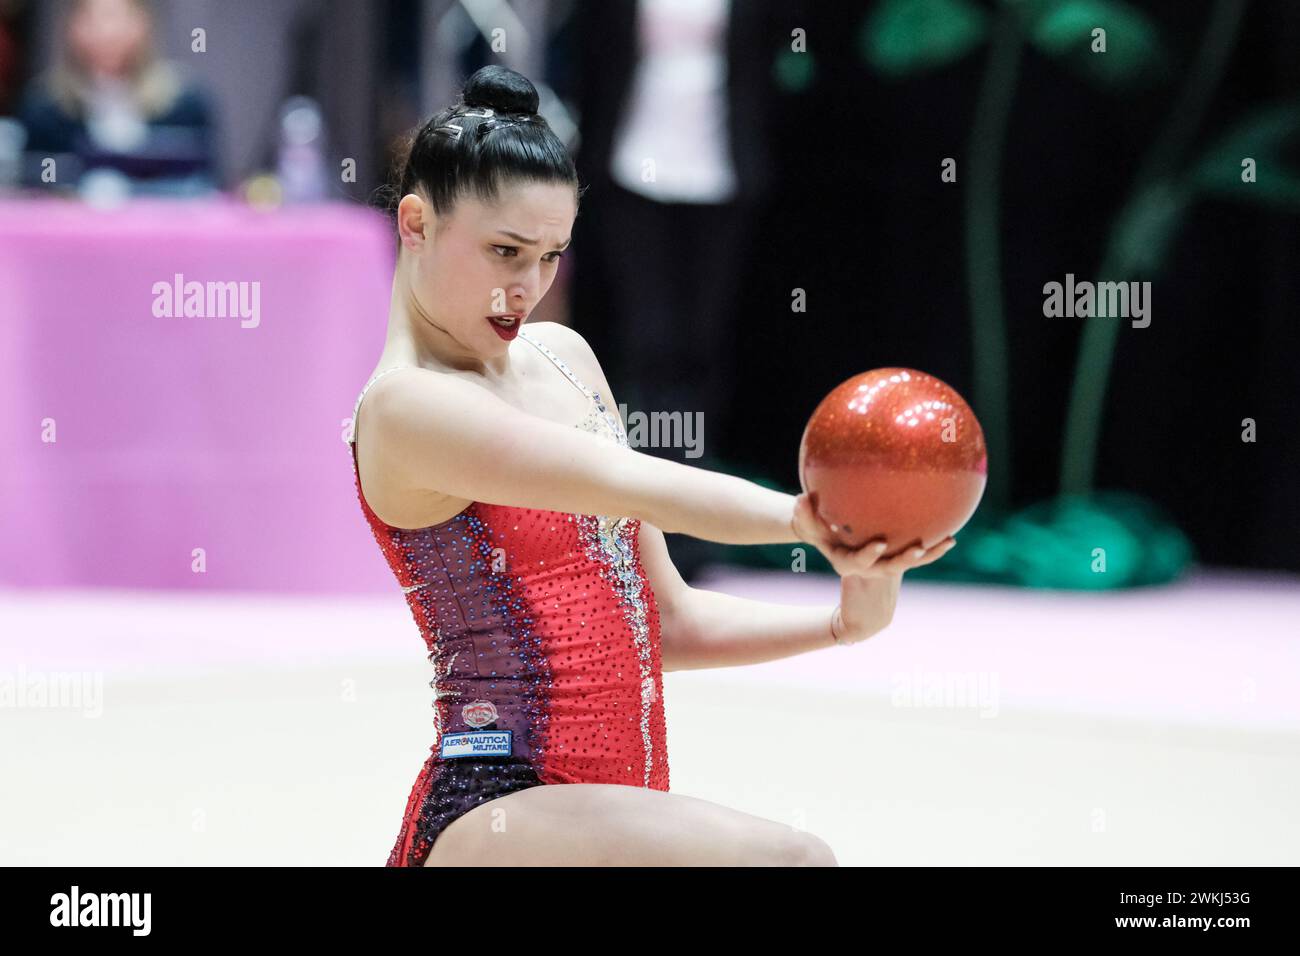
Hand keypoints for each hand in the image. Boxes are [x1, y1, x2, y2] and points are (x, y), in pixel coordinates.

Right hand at [791, 491, 954, 578]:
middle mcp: (871, 568)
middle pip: (890, 566)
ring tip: (945, 542)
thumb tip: (802, 497)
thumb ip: (806, 516)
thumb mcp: (813, 531)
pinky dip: (934, 549)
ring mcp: (888, 566)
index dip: (869, 554)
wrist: (848, 566)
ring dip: (928, 554)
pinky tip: (951, 537)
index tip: (880, 543)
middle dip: (905, 559)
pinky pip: (920, 556)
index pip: (858, 561)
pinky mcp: (901, 561)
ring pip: (910, 562)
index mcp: (848, 563)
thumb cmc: (826, 540)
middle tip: (918, 549)